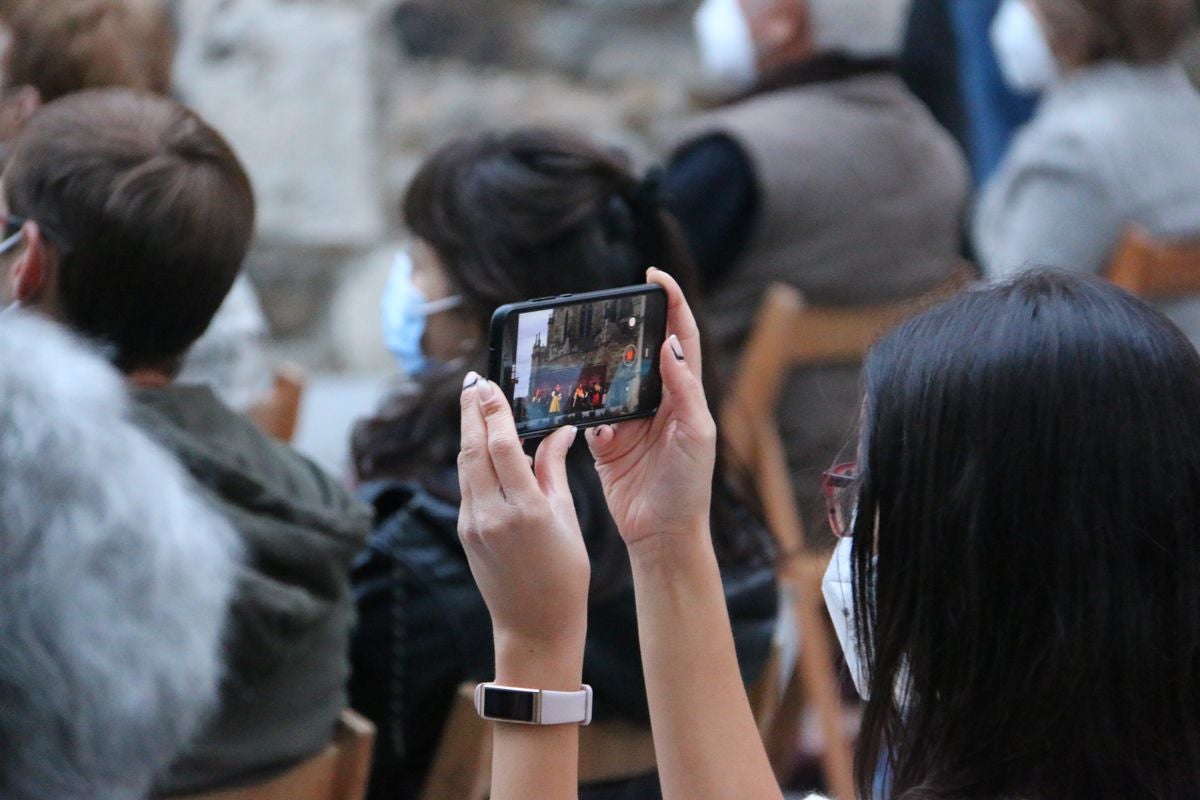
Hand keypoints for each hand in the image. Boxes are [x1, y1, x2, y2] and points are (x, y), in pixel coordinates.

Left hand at [457, 372, 589, 657]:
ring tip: (474, 405)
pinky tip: (483, 446)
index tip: (488, 385)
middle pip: (474, 449)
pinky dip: (474, 460)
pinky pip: (468, 486)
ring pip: (465, 466)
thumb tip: (558, 431)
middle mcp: (493, 515)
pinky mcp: (466, 533)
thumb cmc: (565, 576)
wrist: (535, 628)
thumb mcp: (567, 519)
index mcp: (526, 510)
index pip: (502, 446)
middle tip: (472, 382)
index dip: (494, 412)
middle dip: (471, 412)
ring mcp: (474, 525)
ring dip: (469, 433)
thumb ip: (554, 471)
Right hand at [586, 268, 716, 550]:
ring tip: (584, 350)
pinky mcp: (604, 443)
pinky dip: (585, 414)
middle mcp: (658, 402)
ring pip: (608, 379)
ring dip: (598, 366)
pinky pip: (588, 416)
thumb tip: (672, 345)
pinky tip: (588, 419)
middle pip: (640, 350)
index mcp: (686, 394)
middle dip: (626, 325)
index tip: (654, 276)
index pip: (681, 337)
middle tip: (609, 305)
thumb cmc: (689, 487)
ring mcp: (629, 421)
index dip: (672, 303)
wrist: (663, 535)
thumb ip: (684, 390)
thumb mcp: (696, 434)